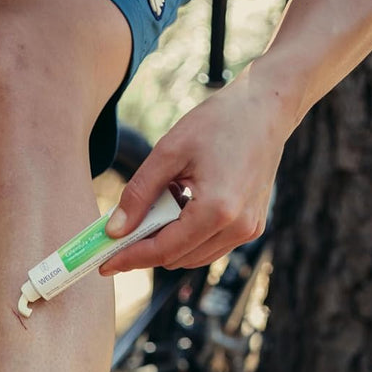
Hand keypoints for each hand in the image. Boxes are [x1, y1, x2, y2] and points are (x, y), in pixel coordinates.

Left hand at [100, 69, 292, 274]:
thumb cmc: (219, 121)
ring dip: (168, 241)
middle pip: (176, 258)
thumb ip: (139, 194)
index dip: (130, 258)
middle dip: (146, 249)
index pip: (163, 250)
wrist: (267, 108)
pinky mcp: (251, 228)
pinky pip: (209, 246)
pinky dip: (187, 236)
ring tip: (162, 202)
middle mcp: (237, 228)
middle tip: (123, 230)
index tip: (104, 263)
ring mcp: (247, 231)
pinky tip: (182, 204)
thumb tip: (114, 230)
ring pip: (191, 257)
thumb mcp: (169, 151)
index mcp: (218, 210)